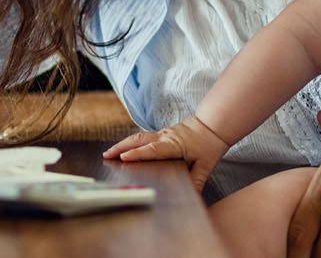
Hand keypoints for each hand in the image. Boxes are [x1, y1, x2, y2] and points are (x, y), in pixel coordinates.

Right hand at [103, 117, 229, 192]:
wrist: (214, 125)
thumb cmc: (209, 144)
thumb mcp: (206, 165)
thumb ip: (197, 180)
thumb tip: (192, 196)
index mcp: (174, 144)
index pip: (153, 149)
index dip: (138, 154)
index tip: (124, 158)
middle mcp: (165, 137)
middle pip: (139, 140)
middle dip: (121, 147)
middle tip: (107, 155)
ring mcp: (162, 134)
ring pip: (139, 137)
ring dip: (123, 144)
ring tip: (109, 153)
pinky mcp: (162, 134)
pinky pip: (143, 137)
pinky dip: (131, 142)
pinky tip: (123, 149)